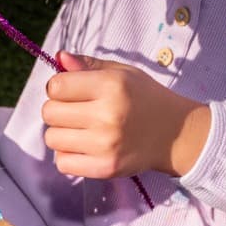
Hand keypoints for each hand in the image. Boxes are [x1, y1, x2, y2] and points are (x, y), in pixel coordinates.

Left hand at [42, 52, 211, 177]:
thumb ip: (88, 65)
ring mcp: (105, 145)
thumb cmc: (144, 98)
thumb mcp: (122, 73)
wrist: (175, 134)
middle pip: (49, 113)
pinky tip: (84, 148)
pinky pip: (62, 163)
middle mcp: (107, 115)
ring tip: (81, 131)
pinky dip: (68, 157)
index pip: (56, 86)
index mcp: (111, 86)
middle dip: (57, 111)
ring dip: (61, 134)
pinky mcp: (104, 168)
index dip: (57, 88)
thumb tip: (58, 57)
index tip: (69, 92)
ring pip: (52, 139)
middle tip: (76, 112)